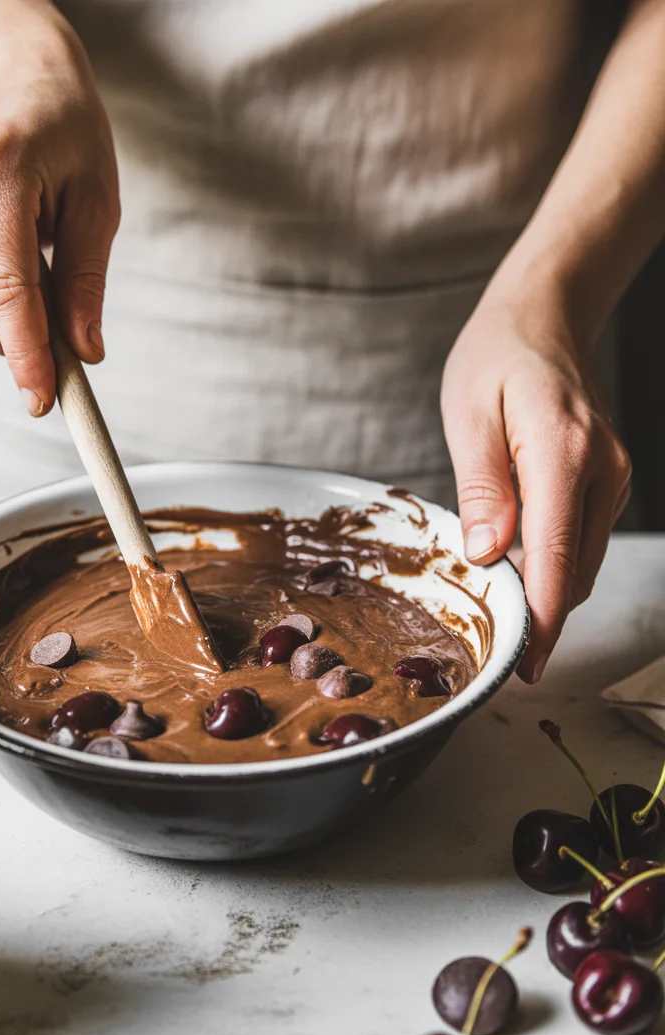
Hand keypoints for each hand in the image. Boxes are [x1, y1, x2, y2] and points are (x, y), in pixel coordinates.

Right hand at [0, 20, 118, 415]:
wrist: (15, 74)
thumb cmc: (67, 134)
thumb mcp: (98, 201)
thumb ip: (86, 281)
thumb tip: (85, 353)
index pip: (5, 285)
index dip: (25, 352)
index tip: (42, 399)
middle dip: (10, 344)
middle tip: (54, 354)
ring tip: (37, 288)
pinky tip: (4, 264)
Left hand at [441, 294, 630, 682]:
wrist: (541, 321)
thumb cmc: (494, 361)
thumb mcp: (468, 416)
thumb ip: (481, 486)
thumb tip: (488, 554)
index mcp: (563, 451)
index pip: (558, 556)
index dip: (543, 619)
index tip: (527, 665)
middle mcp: (603, 468)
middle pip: (578, 570)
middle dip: (545, 619)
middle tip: (504, 656)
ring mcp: (614, 476)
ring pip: (584, 561)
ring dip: (550, 594)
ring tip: (505, 620)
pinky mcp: (610, 481)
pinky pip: (583, 539)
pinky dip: (557, 564)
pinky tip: (520, 570)